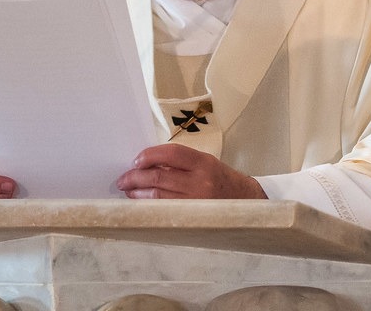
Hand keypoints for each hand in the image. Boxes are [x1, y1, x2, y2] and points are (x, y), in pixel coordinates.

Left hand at [116, 144, 266, 198]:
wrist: (247, 201)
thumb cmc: (222, 180)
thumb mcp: (206, 163)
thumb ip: (181, 162)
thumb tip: (148, 164)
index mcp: (203, 162)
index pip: (172, 153)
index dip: (150, 155)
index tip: (136, 160)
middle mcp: (201, 181)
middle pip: (160, 176)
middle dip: (136, 177)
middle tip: (123, 179)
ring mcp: (197, 201)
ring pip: (159, 196)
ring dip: (138, 193)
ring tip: (128, 191)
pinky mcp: (193, 217)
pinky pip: (165, 210)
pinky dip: (150, 205)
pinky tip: (141, 203)